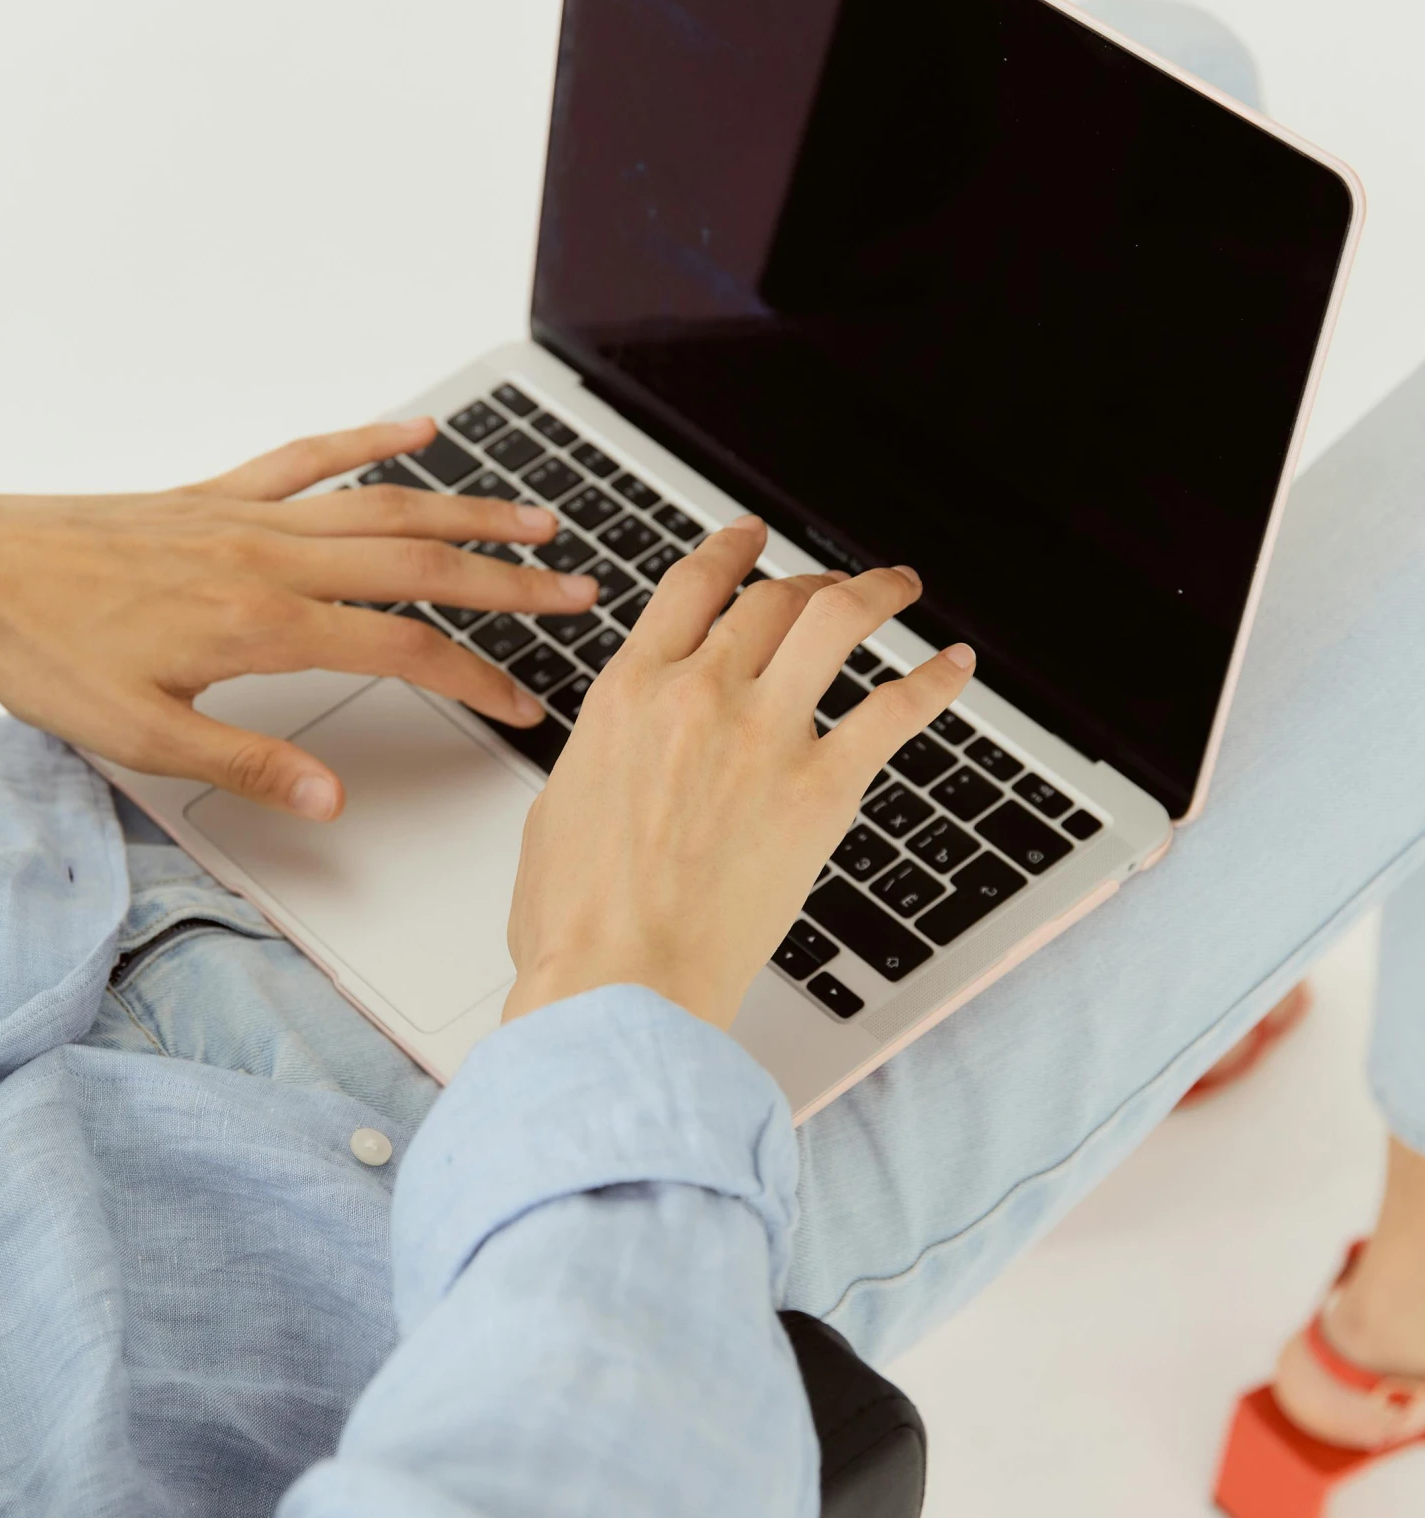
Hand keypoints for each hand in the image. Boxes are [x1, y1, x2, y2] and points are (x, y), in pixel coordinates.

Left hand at [0, 421, 600, 818]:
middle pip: (421, 566)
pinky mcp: (219, 494)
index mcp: (264, 624)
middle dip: (510, 582)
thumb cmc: (47, 649)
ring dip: (468, 512)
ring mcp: (249, 517)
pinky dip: (370, 441)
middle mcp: (271, 558)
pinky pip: (310, 457)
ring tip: (536, 520)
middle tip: (579, 592)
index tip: (524, 703)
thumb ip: (250, 764)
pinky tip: (417, 433)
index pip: (406, 650)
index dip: (479, 678)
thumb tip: (332, 798)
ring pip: (384, 507)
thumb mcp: (145, 737)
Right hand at [504, 517, 974, 1030]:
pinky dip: (935, 681)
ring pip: (836, 622)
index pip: (691, 585)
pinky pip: (896, 710)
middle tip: (829, 586)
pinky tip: (956, 667)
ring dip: (876, 593)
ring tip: (900, 586)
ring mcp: (765, 735)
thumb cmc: (577, 919)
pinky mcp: (822, 788)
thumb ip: (606, 754)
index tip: (750, 538)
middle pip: (770, 599)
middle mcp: (699, 693)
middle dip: (807, 582)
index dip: (731, 549)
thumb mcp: (561, 805)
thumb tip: (626, 752)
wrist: (617, 979)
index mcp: (628, 692)